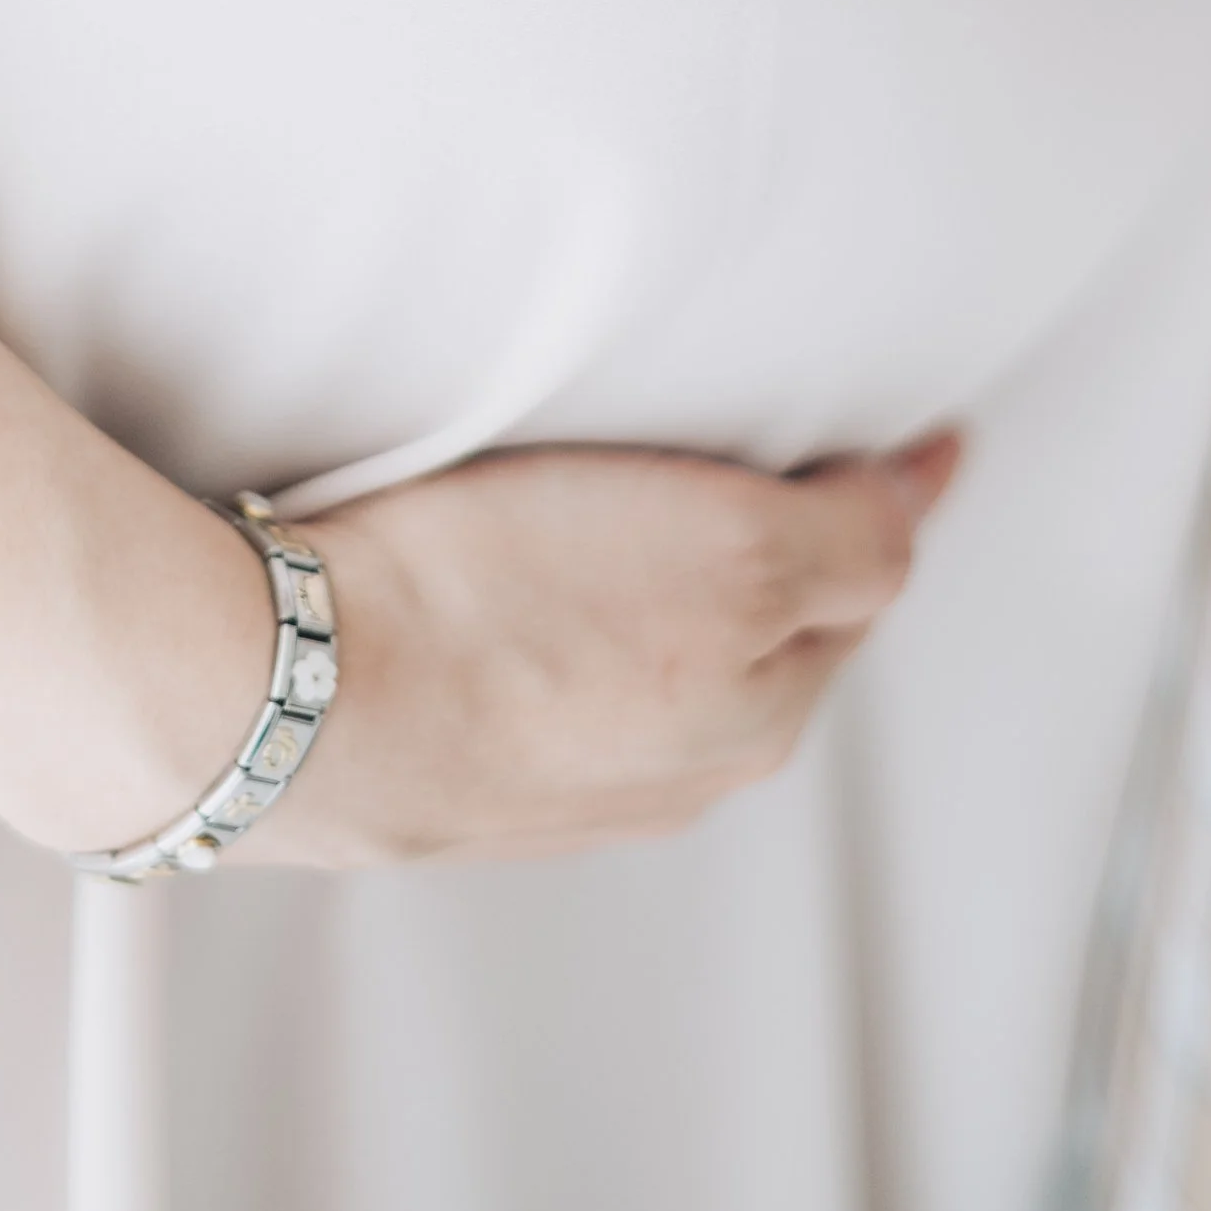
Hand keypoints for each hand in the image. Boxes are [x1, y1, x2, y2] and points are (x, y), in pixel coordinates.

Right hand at [263, 435, 958, 867]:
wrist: (287, 693)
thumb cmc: (497, 609)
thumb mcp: (737, 552)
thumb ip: (853, 538)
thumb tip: (923, 502)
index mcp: (755, 717)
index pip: (852, 582)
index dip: (864, 488)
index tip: (875, 431)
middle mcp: (673, 771)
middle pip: (759, 629)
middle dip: (773, 546)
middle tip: (757, 446)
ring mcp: (560, 779)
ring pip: (650, 654)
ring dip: (657, 582)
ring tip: (626, 493)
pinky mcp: (459, 760)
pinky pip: (548, 670)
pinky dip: (564, 613)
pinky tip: (514, 563)